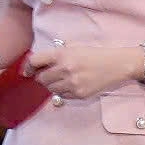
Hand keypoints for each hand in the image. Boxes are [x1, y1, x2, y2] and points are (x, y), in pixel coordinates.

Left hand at [24, 42, 141, 101]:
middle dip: (42, 77)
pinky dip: (63, 91)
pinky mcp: (79, 94)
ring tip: (62, 78)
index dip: (28, 66)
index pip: (35, 61)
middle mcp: (65, 69)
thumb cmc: (93, 54)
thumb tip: (35, 66)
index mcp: (62, 54)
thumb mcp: (73, 48)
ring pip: (50, 89)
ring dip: (52, 85)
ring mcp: (72, 84)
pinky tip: (71, 84)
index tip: (28, 70)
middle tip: (49, 74)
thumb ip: (55, 56)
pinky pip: (63, 96)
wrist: (116, 64)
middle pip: (41, 79)